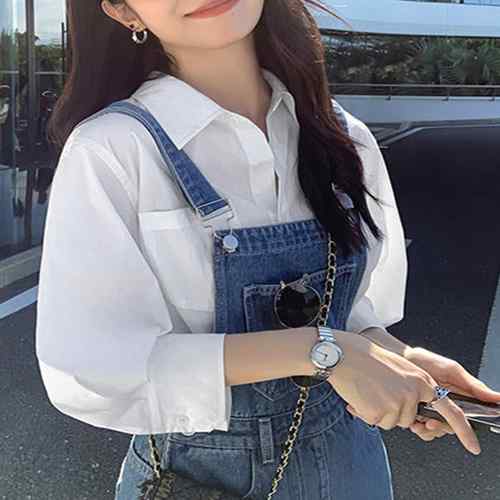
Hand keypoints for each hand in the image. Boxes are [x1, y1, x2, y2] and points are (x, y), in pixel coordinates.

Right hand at [329, 332, 481, 454]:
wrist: (343, 354)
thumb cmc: (366, 358)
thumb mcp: (399, 369)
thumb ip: (412, 388)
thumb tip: (412, 412)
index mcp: (422, 380)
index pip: (451, 411)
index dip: (463, 431)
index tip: (473, 446)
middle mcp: (414, 393)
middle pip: (410, 418)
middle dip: (394, 410)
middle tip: (378, 390)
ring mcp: (397, 404)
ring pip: (392, 422)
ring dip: (378, 411)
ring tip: (367, 389)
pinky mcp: (379, 413)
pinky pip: (375, 422)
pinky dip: (365, 412)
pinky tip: (359, 395)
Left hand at [402, 346, 499, 442]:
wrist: (399, 358)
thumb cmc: (426, 361)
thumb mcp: (452, 370)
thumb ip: (474, 386)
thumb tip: (498, 398)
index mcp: (460, 397)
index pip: (470, 418)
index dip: (468, 427)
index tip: (463, 427)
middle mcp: (447, 406)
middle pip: (453, 428)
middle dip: (443, 427)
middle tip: (432, 422)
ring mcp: (432, 410)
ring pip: (438, 431)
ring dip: (430, 430)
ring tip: (420, 421)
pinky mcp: (417, 413)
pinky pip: (422, 429)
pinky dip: (418, 428)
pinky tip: (412, 420)